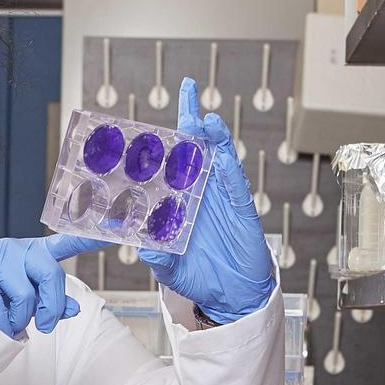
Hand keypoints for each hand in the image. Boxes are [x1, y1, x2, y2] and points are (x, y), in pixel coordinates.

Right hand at [0, 235, 106, 338]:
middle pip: (50, 274)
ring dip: (20, 318)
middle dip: (50, 305)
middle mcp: (19, 250)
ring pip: (24, 295)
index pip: (66, 243)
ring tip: (12, 319)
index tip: (114, 231)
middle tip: (45, 323)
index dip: (89, 238)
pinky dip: (1, 322)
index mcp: (36, 253)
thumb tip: (72, 309)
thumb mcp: (27, 292)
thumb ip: (51, 300)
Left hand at [139, 77, 275, 323]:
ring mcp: (220, 198)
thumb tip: (144, 246)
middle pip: (194, 151)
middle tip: (187, 89)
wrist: (232, 296)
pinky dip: (226, 157)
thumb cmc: (199, 278)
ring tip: (201, 113)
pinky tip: (218, 139)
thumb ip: (157, 257)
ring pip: (215, 157)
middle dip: (190, 121)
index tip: (149, 120)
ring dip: (209, 134)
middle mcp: (199, 195)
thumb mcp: (169, 269)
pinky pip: (233, 177)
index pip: (167, 169)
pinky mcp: (240, 206)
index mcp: (178, 204)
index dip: (162, 145)